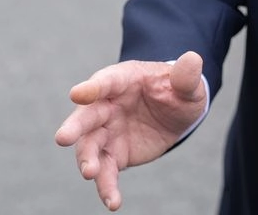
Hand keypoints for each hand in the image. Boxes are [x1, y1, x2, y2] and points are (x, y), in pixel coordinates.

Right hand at [54, 51, 206, 210]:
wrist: (174, 112)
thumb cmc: (176, 90)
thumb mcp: (187, 84)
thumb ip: (187, 76)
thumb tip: (194, 58)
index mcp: (123, 80)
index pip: (105, 81)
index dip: (92, 87)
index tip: (77, 93)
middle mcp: (107, 105)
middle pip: (87, 115)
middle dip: (75, 126)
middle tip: (63, 138)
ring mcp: (107, 131)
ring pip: (90, 146)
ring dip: (87, 160)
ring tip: (90, 173)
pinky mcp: (114, 154)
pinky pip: (106, 171)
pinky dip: (106, 187)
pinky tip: (113, 202)